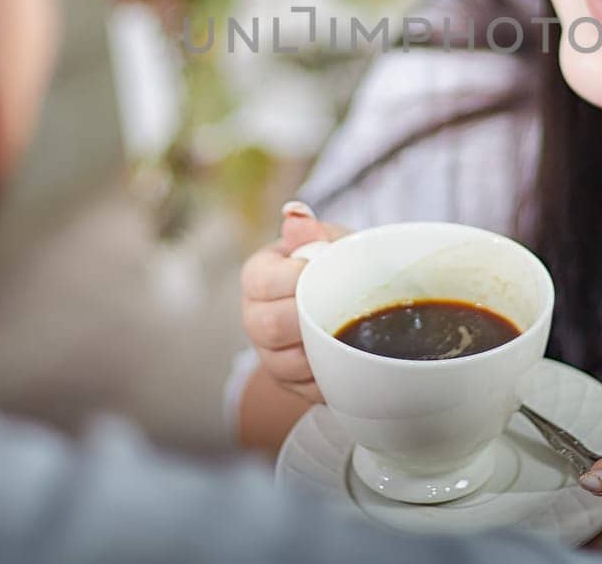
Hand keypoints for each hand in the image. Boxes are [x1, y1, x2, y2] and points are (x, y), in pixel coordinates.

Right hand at [239, 202, 350, 403]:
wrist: (344, 300)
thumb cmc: (333, 265)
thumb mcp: (329, 241)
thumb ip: (315, 230)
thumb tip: (296, 212)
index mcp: (257, 275)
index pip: (261, 280)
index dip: (294, 278)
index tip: (324, 273)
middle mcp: (254, 316)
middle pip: (266, 326)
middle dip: (305, 318)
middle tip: (338, 307)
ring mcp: (269, 353)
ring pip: (285, 364)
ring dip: (319, 351)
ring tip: (348, 334)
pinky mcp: (290, 382)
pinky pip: (306, 389)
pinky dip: (329, 378)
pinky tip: (348, 361)